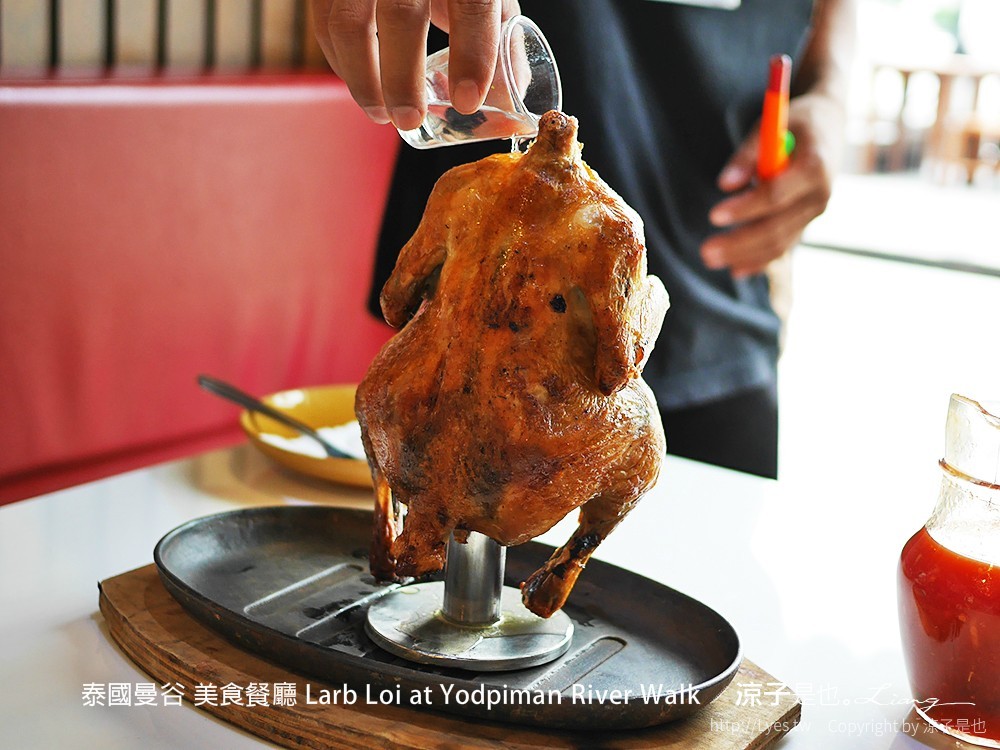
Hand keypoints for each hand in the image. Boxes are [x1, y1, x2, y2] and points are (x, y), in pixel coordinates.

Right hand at [311, 0, 520, 130]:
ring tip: (380, 114)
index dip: (472, 53)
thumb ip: (498, 37)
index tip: (468, 101)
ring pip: (347, 20)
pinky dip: (340, 61)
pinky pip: (324, 20)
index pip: (471, 3)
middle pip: (401, 13)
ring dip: (361, 77)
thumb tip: (508, 97)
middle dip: (403, 77)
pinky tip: (361, 85)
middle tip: (410, 119)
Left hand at [701, 92, 845, 278]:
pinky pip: (783, 247)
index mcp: (815, 167)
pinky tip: (735, 270)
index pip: (776, 196)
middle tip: (705, 251)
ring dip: (743, 256)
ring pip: (779, 243)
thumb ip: (747, 154)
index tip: (714, 215)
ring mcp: (814, 213)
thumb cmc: (796, 122)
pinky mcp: (805, 223)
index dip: (745, 208)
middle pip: (776, 228)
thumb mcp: (772, 124)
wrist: (829, 127)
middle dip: (739, 243)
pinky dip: (759, 260)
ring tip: (710, 259)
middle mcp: (820, 195)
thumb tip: (724, 184)